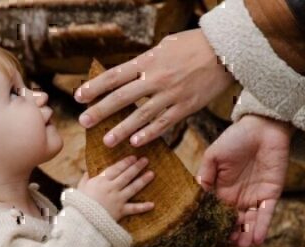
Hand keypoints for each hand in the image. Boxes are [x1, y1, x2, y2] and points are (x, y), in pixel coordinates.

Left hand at [74, 28, 233, 148]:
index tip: (79, 96)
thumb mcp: (164, 46)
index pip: (115, 76)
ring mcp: (171, 95)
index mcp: (148, 61)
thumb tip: (127, 73)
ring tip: (107, 140)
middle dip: (100, 111)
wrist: (225, 51)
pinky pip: (163, 123)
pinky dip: (148, 134)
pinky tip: (135, 142)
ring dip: (122, 129)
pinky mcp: (185, 107)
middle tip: (84, 122)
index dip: (95, 87)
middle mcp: (156, 78)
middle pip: (122, 97)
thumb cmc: (193, 45)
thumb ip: (145, 62)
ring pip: (141, 115)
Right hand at [77, 155, 154, 220]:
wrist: (82, 220)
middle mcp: (112, 188)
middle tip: (145, 160)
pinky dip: (143, 207)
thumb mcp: (80, 187)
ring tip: (151, 174)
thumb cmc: (79, 203)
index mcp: (101, 181)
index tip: (133, 157)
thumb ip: (86, 177)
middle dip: (137, 167)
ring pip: (133, 188)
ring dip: (143, 180)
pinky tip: (152, 204)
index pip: (116, 168)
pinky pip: (133, 209)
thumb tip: (89, 170)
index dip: (126, 162)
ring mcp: (117, 199)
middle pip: (127, 175)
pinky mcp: (120, 211)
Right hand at [196, 115, 294, 246]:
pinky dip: (261, 227)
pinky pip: (265, 215)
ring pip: (249, 223)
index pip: (215, 214)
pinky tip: (256, 239)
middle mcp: (237, 198)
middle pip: (232, 224)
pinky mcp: (270, 194)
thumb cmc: (235, 138)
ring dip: (245, 236)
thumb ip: (204, 176)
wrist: (263, 127)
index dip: (212, 228)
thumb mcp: (212, 156)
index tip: (206, 242)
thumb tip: (195, 196)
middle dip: (228, 237)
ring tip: (241, 246)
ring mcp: (254, 197)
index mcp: (221, 190)